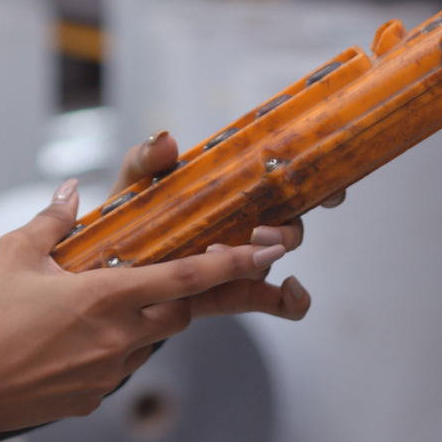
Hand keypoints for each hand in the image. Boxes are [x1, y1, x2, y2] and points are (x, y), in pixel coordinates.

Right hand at [0, 179, 290, 432]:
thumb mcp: (11, 255)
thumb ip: (52, 221)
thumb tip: (71, 193)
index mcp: (105, 297)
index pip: (184, 278)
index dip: (230, 264)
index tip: (263, 252)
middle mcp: (117, 338)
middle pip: (178, 313)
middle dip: (180, 293)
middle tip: (160, 275)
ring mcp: (108, 372)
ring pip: (148, 340)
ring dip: (139, 320)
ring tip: (93, 307)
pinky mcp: (93, 396)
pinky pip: (119, 366)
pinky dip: (109, 347)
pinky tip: (71, 339)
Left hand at [102, 130, 347, 319]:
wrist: (110, 267)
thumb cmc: (129, 216)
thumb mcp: (134, 184)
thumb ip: (146, 161)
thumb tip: (166, 140)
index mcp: (228, 189)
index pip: (280, 180)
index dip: (312, 179)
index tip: (332, 185)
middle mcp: (244, 221)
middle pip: (290, 220)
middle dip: (288, 225)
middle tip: (260, 230)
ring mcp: (241, 257)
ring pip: (277, 255)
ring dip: (268, 256)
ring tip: (231, 254)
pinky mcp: (232, 291)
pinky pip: (275, 300)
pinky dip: (292, 301)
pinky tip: (293, 293)